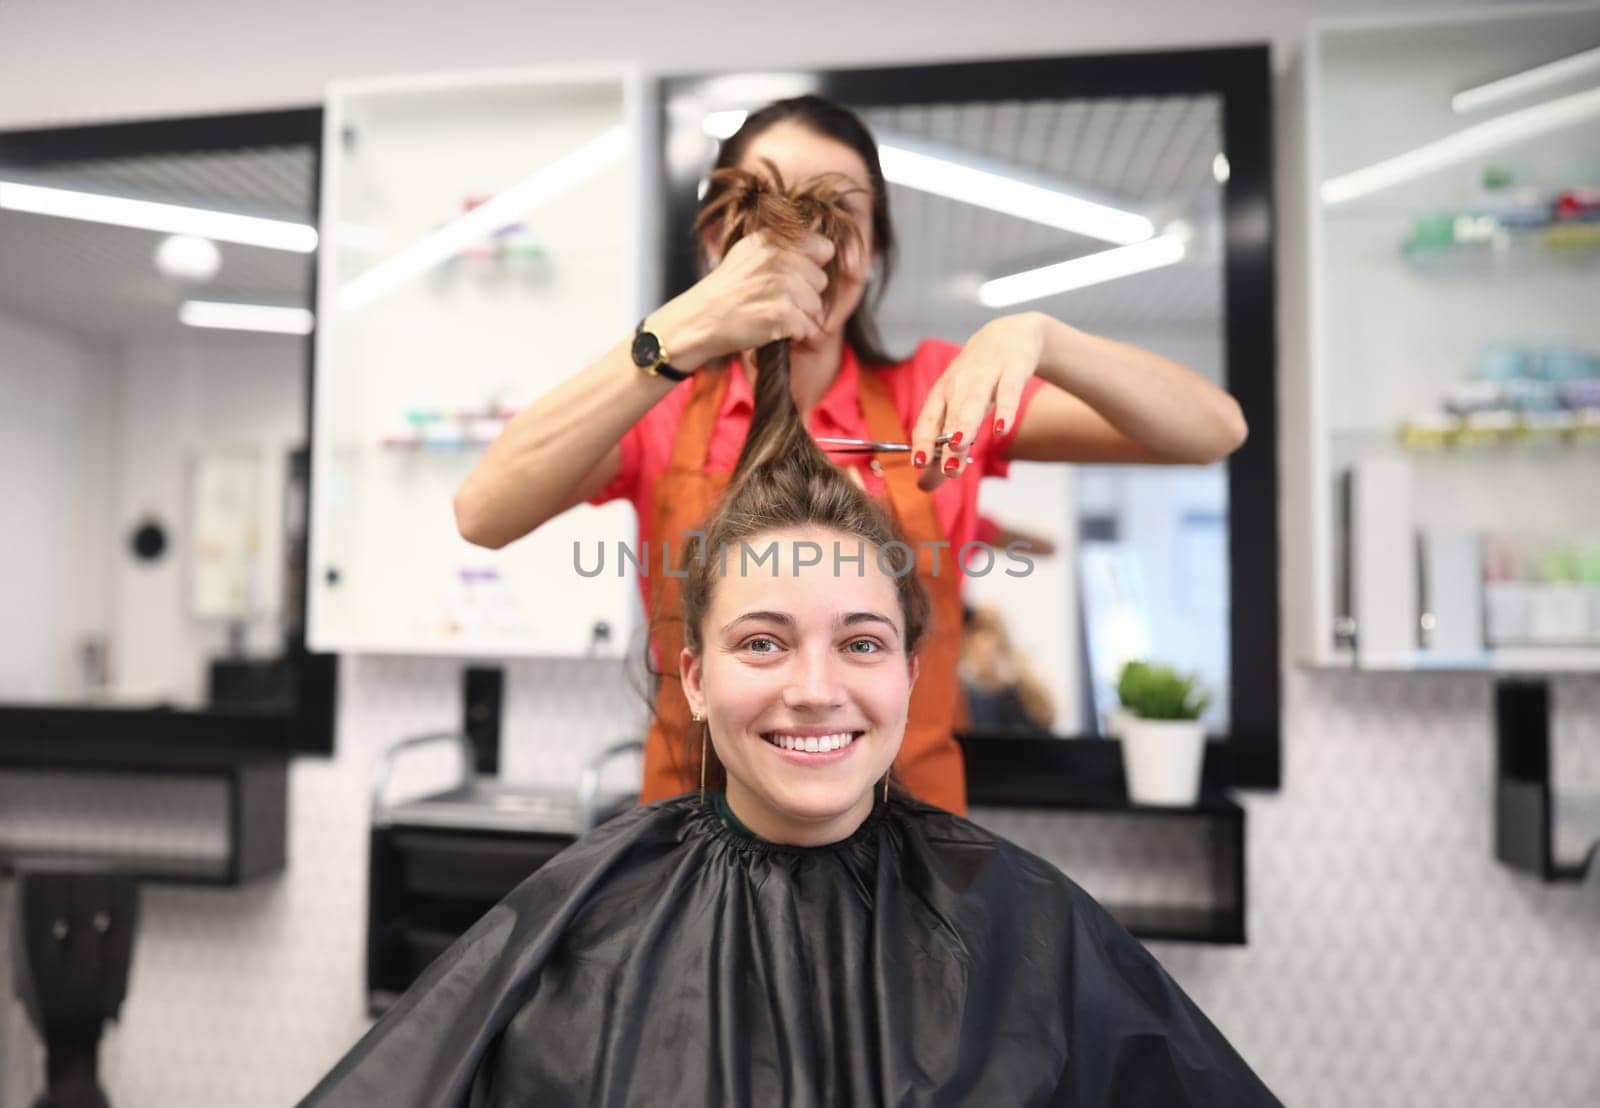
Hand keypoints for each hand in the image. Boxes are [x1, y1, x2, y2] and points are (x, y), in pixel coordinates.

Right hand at [654, 231, 835, 369]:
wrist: (699, 319)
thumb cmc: (725, 289)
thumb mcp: (748, 252)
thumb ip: (781, 243)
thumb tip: (820, 239)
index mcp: (773, 239)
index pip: (823, 248)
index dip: (813, 266)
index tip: (796, 276)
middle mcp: (778, 258)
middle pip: (820, 281)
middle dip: (804, 294)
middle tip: (775, 300)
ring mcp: (781, 286)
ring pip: (816, 306)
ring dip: (799, 315)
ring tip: (772, 314)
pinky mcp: (781, 314)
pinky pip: (808, 328)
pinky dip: (794, 334)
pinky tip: (773, 329)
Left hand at [909, 314, 1042, 490]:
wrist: (1011, 334)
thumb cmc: (978, 380)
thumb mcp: (960, 409)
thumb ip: (945, 448)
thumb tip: (924, 485)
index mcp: (942, 394)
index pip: (927, 421)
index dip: (922, 442)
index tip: (918, 465)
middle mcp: (958, 383)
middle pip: (949, 414)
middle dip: (945, 441)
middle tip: (944, 468)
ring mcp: (985, 374)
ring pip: (973, 400)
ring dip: (965, 422)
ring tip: (960, 444)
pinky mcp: (1013, 368)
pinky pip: (1008, 391)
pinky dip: (1005, 410)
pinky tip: (1001, 429)